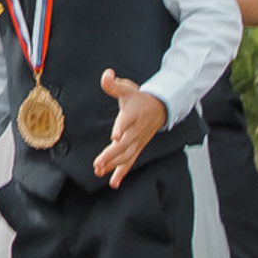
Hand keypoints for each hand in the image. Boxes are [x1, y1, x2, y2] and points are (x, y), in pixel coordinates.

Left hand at [94, 71, 166, 186]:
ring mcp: (137, 141)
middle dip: (110, 155)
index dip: (121, 128)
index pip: (126, 121)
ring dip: (112, 165)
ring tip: (99, 170)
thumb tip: (106, 74)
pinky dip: (121, 173)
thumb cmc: (139, 98)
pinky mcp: (137, 148)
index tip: (114, 136)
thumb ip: (113, 84)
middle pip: (124, 144)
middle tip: (97, 163)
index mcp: (132, 114)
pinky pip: (129, 162)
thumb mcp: (126, 88)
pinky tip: (113, 182)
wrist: (159, 108)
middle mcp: (135, 130)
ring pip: (125, 156)